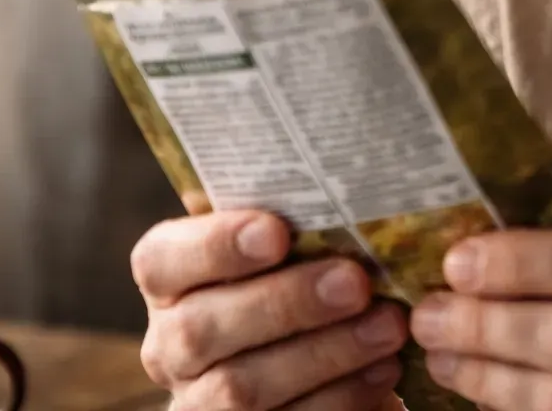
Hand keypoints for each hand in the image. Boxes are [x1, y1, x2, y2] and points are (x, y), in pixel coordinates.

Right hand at [131, 204, 407, 409]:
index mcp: (171, 282)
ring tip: (390, 327)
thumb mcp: (292, 247)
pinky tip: (386, 372)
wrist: (310, 370)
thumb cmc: (304, 278)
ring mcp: (199, 401)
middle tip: (357, 282)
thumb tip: (341, 165)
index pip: (161, 260)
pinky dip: (340, 399)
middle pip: (201, 329)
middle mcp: (172, 344)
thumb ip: (295, 217)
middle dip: (286, 303)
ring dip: (324, 355)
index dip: (213, 246)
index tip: (276, 230)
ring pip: (240, 387)